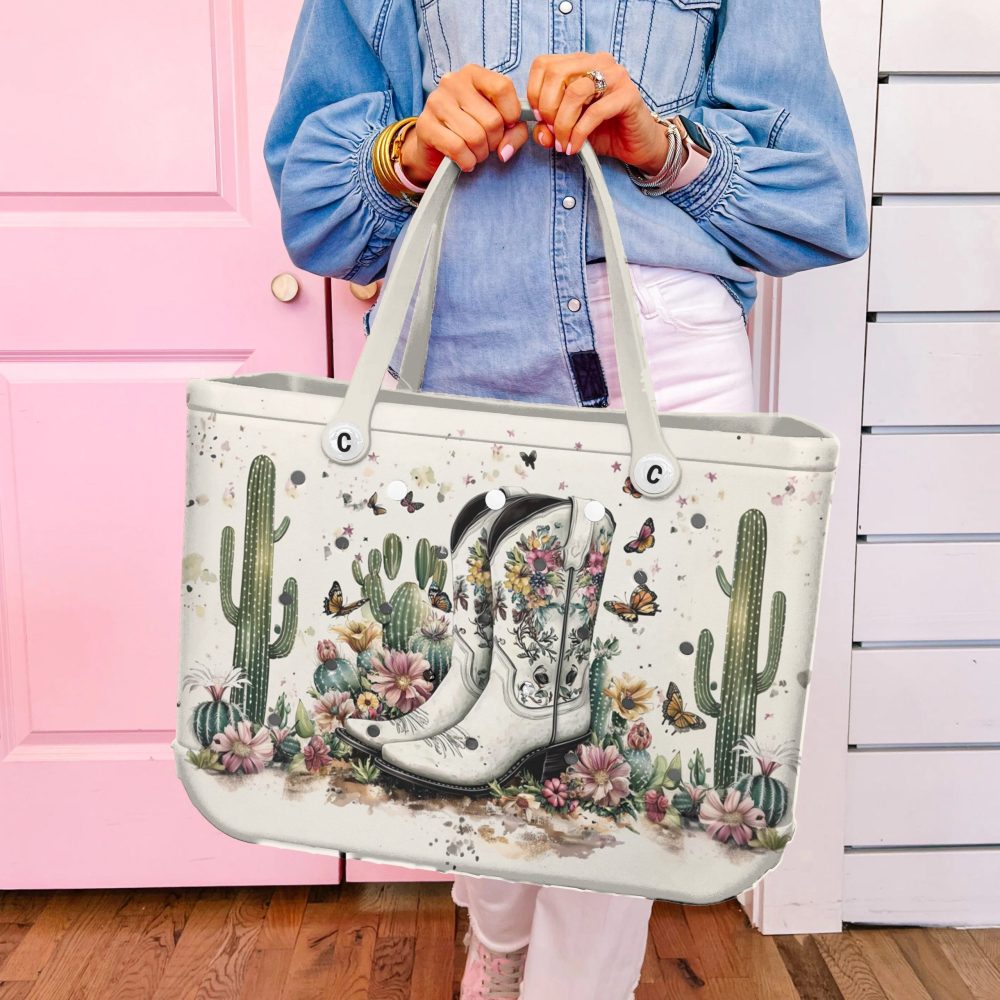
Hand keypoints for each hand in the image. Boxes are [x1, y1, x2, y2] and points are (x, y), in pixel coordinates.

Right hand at [400, 65, 529, 182]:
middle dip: (495, 142)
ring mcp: (436, 102)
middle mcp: (452, 82)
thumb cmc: (472, 131)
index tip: (507, 126)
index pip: (502, 88)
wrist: (434, 147)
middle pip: (492, 119)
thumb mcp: (499, 126)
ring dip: (480, 154)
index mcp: (473, 74)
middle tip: (486, 145)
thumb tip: (505, 151)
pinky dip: (467, 161)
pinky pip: (458, 148)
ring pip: (475, 137)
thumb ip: (515, 132)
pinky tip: (465, 161)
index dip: (512, 114)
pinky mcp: (425, 125)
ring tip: (475, 153)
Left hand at [526, 52, 671, 174]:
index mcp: (580, 63)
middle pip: (555, 74)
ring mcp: (615, 76)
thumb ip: (550, 127)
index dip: (534, 92)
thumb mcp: (569, 129)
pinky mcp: (628, 95)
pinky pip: (594, 112)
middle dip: (547, 109)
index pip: (543, 64)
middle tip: (552, 132)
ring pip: (574, 92)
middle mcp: (597, 62)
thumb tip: (541, 131)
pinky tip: (575, 146)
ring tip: (563, 143)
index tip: (538, 117)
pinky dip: (579, 133)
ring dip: (563, 123)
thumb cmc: (604, 131)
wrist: (637, 145)